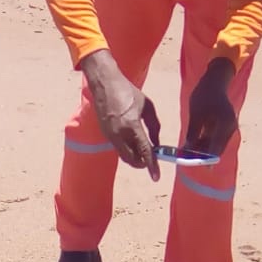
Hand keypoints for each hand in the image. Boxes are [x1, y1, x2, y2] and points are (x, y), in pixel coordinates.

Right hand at [81, 50, 160, 181]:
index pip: (144, 152)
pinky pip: (119, 148)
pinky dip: (128, 150)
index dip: (152, 165)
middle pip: (132, 159)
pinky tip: (134, 144)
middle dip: (142, 164)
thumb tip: (157, 144)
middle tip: (151, 161)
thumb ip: (154, 127)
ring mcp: (110, 135)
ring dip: (135, 158)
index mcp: (132, 125)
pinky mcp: (105, 134)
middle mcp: (119, 134)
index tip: (156, 177)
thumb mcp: (148, 106)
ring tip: (144, 152)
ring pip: (124, 156)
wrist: (104, 84)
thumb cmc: (128, 91)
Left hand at [185, 57, 237, 155]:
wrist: (215, 82)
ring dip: (202, 151)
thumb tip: (187, 150)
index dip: (203, 159)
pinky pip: (215, 140)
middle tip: (186, 161)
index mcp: (225, 124)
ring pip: (215, 146)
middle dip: (202, 156)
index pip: (215, 148)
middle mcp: (230, 129)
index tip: (190, 163)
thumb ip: (193, 133)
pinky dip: (204, 144)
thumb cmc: (205, 95)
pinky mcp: (225, 128)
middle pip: (216, 149)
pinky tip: (192, 146)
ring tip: (186, 153)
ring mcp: (229, 128)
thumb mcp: (196, 114)